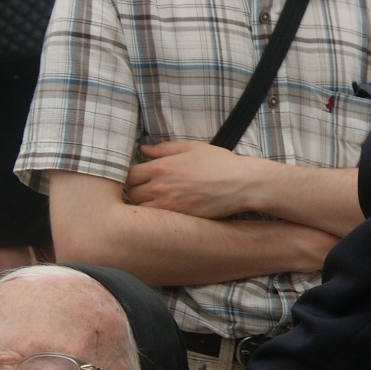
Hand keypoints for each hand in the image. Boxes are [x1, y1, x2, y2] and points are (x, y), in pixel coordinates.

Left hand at [125, 140, 264, 218]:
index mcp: (161, 168)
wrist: (240, 184)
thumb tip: (144, 149)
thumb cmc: (219, 163)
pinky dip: (159, 217)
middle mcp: (161, 189)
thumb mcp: (192, 147)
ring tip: (157, 202)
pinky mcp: (180, 220)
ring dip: (145, 207)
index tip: (142, 176)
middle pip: (133, 195)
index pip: (130, 175)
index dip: (134, 176)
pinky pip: (159, 221)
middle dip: (138, 191)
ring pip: (142, 211)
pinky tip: (169, 211)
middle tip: (148, 190)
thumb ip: (165, 148)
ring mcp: (170, 207)